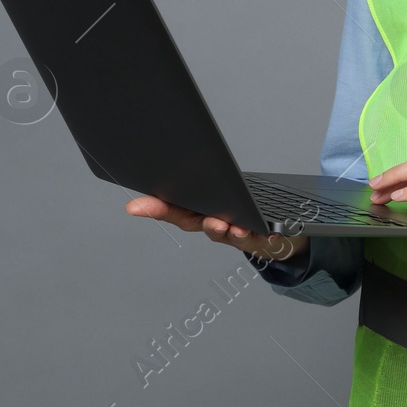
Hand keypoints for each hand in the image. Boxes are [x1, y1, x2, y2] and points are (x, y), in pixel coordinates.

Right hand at [125, 196, 309, 265]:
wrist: (270, 237)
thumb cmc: (236, 213)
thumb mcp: (214, 194)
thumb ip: (194, 179)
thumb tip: (158, 166)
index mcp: (200, 213)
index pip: (174, 211)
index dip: (154, 208)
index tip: (134, 206)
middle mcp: (216, 227)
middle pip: (203, 225)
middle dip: (204, 222)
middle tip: (208, 220)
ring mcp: (238, 235)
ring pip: (232, 235)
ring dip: (233, 232)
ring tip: (234, 228)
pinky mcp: (263, 239)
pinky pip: (265, 240)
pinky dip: (268, 238)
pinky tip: (272, 235)